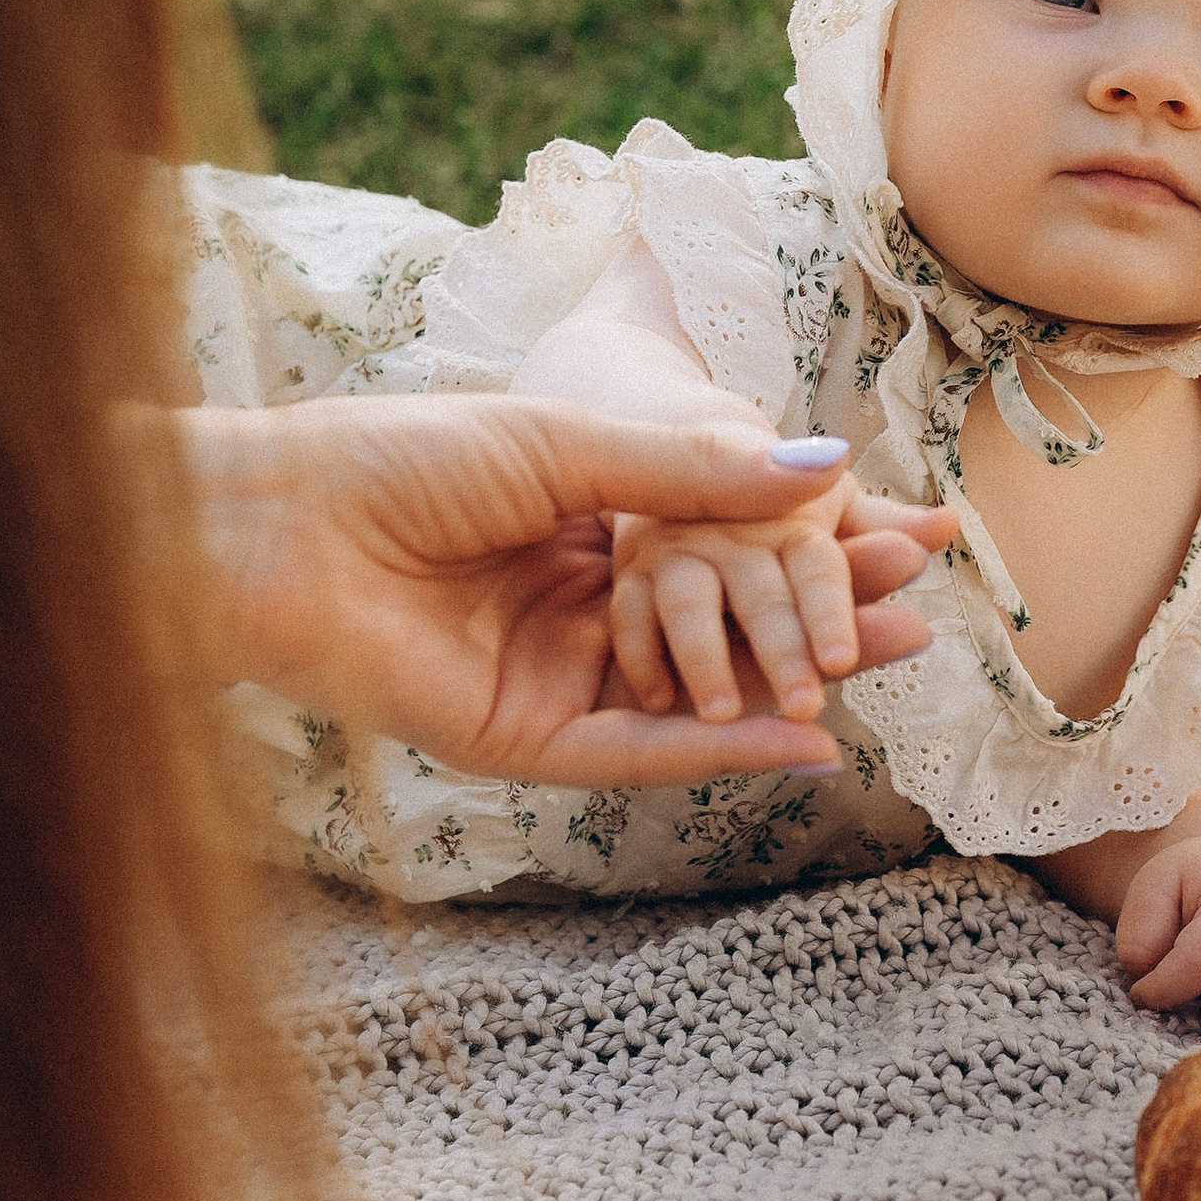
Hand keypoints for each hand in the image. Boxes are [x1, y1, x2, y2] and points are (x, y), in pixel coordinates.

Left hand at [176, 398, 943, 788]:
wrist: (277, 526)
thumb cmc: (396, 461)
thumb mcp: (566, 448)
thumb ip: (690, 470)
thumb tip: (820, 459)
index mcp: (584, 531)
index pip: (722, 546)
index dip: (811, 539)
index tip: (904, 519)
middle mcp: (577, 611)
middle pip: (726, 623)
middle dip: (825, 610)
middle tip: (924, 601)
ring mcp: (554, 680)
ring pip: (698, 692)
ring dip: (795, 678)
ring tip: (893, 656)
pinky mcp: (522, 741)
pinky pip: (639, 753)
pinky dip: (721, 752)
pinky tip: (804, 739)